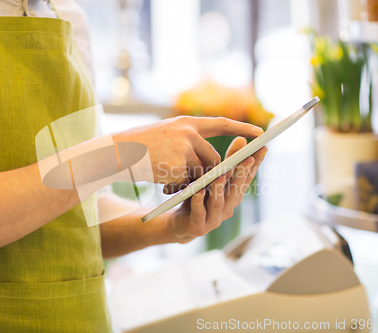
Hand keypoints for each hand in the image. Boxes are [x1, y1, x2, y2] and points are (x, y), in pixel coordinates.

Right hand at [112, 116, 263, 193]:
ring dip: (190, 181)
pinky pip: (187, 182)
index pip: (221, 123)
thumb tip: (207, 159)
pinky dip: (178, 186)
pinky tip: (162, 183)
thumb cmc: (138, 144)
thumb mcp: (165, 134)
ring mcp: (183, 149)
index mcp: (186, 123)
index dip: (241, 128)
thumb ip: (186, 140)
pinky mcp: (177, 166)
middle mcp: (188, 133)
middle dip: (207, 173)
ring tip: (170, 182)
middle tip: (191, 180)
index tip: (260, 133)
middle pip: (213, 158)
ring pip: (201, 173)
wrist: (117, 151)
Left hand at [164, 137, 267, 242]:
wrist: (180, 224)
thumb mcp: (211, 177)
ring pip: (219, 202)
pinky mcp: (198, 226)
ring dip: (220, 188)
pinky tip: (198, 192)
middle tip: (247, 158)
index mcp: (233, 195)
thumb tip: (242, 138)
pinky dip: (199, 202)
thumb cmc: (197, 196)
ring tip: (220, 175)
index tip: (263, 147)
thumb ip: (226, 161)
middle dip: (242, 173)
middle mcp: (228, 207)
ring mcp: (214, 219)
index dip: (256, 164)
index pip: (247, 178)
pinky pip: (199, 213)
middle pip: (236, 189)